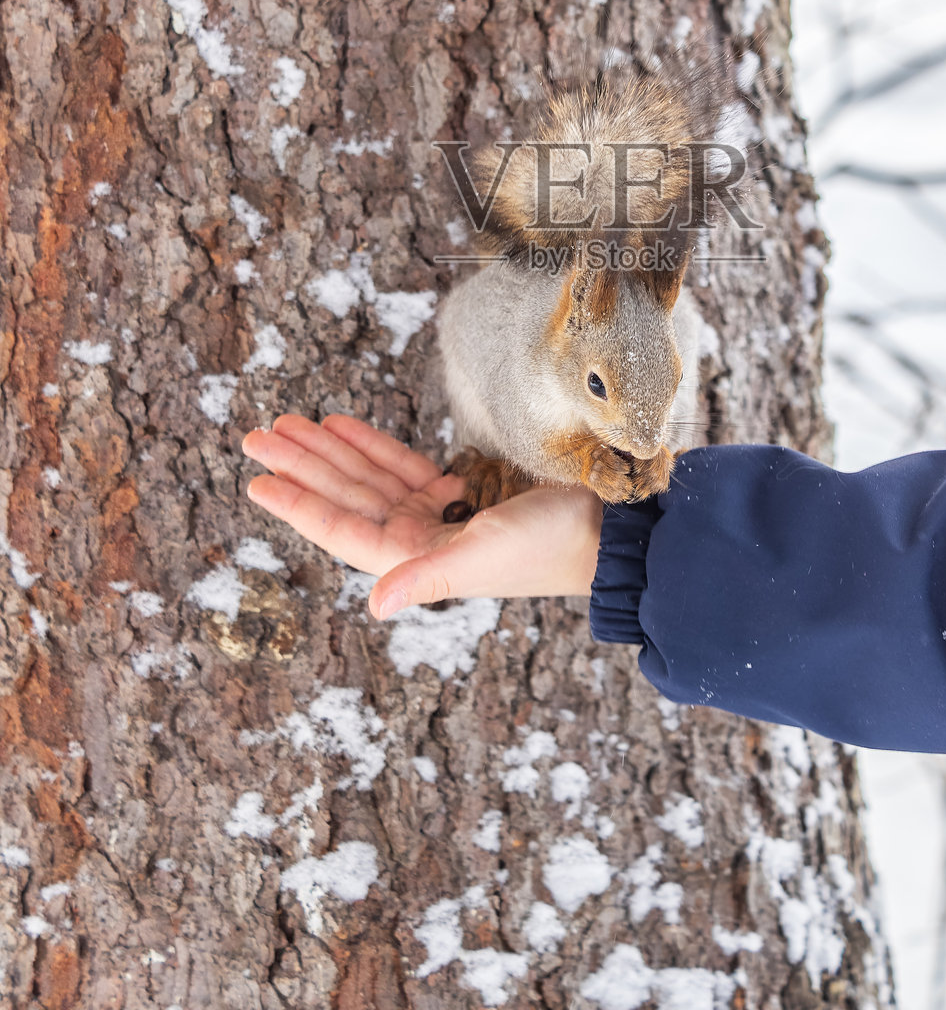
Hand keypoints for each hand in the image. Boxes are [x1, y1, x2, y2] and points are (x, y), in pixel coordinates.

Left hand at [241, 414, 602, 618]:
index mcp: (415, 560)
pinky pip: (403, 467)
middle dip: (304, 464)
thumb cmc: (549, 547)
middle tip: (258, 433)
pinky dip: (374, 445)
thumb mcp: (483, 556)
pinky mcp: (461, 494)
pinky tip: (343, 424)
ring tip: (291, 421)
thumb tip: (374, 606)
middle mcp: (417, 540)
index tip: (258, 478)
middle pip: (346, 496)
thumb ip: (427, 577)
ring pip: (368, 478)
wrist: (604, 530)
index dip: (299, 503)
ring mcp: (437, 516)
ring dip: (331, 450)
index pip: (341, 528)